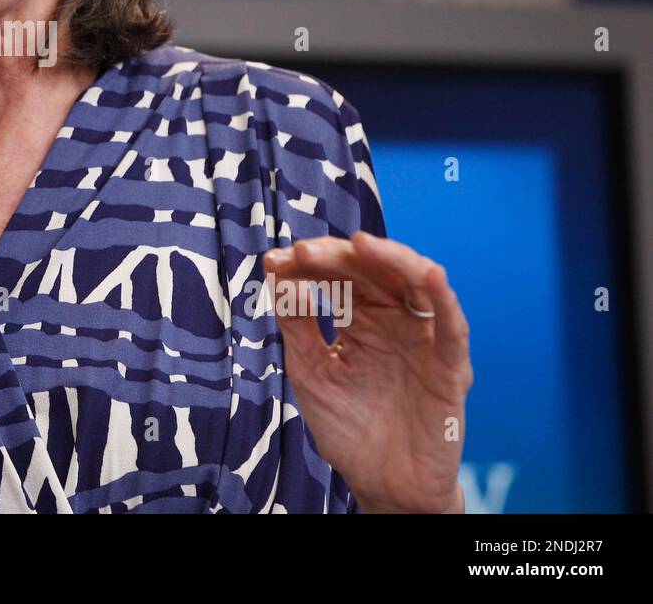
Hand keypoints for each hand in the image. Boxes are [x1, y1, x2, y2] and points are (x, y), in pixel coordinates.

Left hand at [262, 230, 472, 513]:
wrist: (380, 486)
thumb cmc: (348, 428)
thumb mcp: (309, 370)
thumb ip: (296, 324)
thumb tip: (277, 272)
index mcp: (362, 320)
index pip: (339, 276)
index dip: (309, 264)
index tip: (276, 262)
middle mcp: (395, 322)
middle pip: (372, 272)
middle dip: (337, 258)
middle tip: (304, 254)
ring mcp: (423, 340)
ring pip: (416, 284)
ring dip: (391, 258)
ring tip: (360, 244)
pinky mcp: (450, 367)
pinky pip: (453, 326)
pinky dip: (444, 298)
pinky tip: (430, 273)